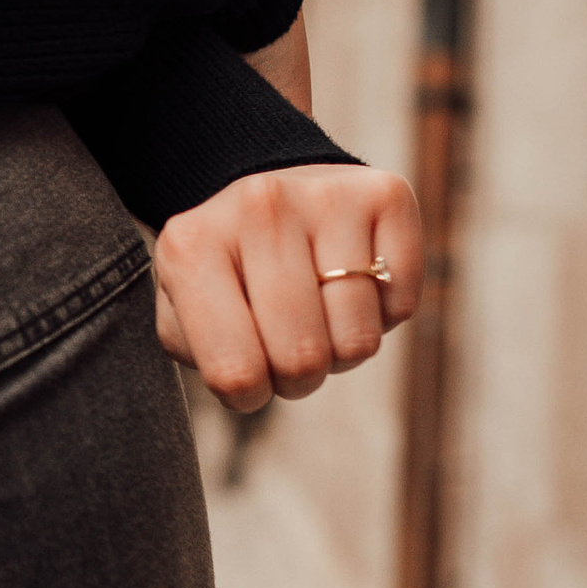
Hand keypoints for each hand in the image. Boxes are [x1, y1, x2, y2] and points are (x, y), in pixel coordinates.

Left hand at [152, 161, 422, 412]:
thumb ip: (200, 352)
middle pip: (303, 358)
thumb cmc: (227, 276)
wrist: (270, 199)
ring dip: (341, 347)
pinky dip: (382, 315)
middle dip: (298, 375)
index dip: (249, 394)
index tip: (244, 369)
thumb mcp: (186, 316)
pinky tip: (354, 281)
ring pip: (358, 341)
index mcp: (192, 244)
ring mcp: (326, 193)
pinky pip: (400, 307)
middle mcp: (259, 205)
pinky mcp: (387, 193)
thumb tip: (243, 377)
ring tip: (317, 307)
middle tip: (285, 340)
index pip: (236, 372)